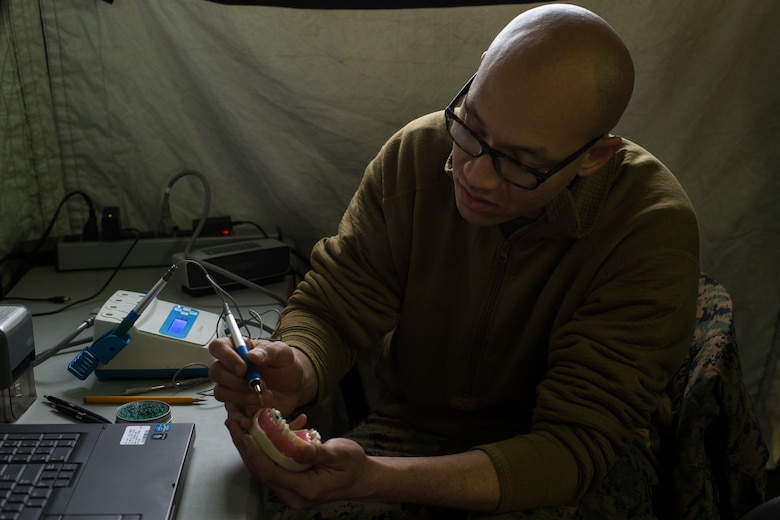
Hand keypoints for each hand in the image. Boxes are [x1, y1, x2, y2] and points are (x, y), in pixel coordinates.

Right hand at [208, 337, 313, 417]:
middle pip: (216, 372)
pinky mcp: (237, 405)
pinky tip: (252, 415)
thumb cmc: (285, 365)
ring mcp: (231, 387)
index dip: (226, 357)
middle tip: (257, 383)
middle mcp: (230, 368)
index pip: (218, 347)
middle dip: (236, 381)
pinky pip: (230, 412)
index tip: (243, 368)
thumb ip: (268, 352)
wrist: (294, 386)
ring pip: (221, 392)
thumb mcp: (283, 354)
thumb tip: (252, 356)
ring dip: (242, 397)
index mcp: (238, 349)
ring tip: (265, 395)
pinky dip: (239, 416)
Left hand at [224, 403, 370, 508]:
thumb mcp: (340, 454)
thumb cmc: (353, 465)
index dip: (256, 454)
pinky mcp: (291, 482)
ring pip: (264, 468)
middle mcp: (294, 495)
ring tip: (239, 424)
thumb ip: (318, 452)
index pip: (272, 472)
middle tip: (233, 423)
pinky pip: (273, 465)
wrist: (361, 478)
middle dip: (245, 447)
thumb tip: (300, 449)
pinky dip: (265, 448)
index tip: (244, 435)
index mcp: (305, 489)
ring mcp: (291, 490)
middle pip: (261, 471)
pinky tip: (264, 429)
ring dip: (251, 446)